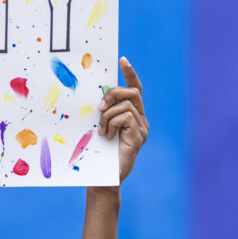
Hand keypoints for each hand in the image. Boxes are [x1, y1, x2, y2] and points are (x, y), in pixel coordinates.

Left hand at [96, 57, 147, 182]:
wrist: (104, 178)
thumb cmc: (98, 153)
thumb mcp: (99, 127)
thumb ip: (103, 112)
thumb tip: (96, 97)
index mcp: (132, 115)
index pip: (135, 89)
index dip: (130, 74)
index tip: (123, 60)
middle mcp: (141, 120)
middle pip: (132, 92)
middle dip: (113, 94)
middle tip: (99, 107)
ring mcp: (142, 128)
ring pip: (126, 105)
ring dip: (108, 115)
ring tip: (101, 131)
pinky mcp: (139, 137)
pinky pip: (126, 117)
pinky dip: (113, 123)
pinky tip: (108, 136)